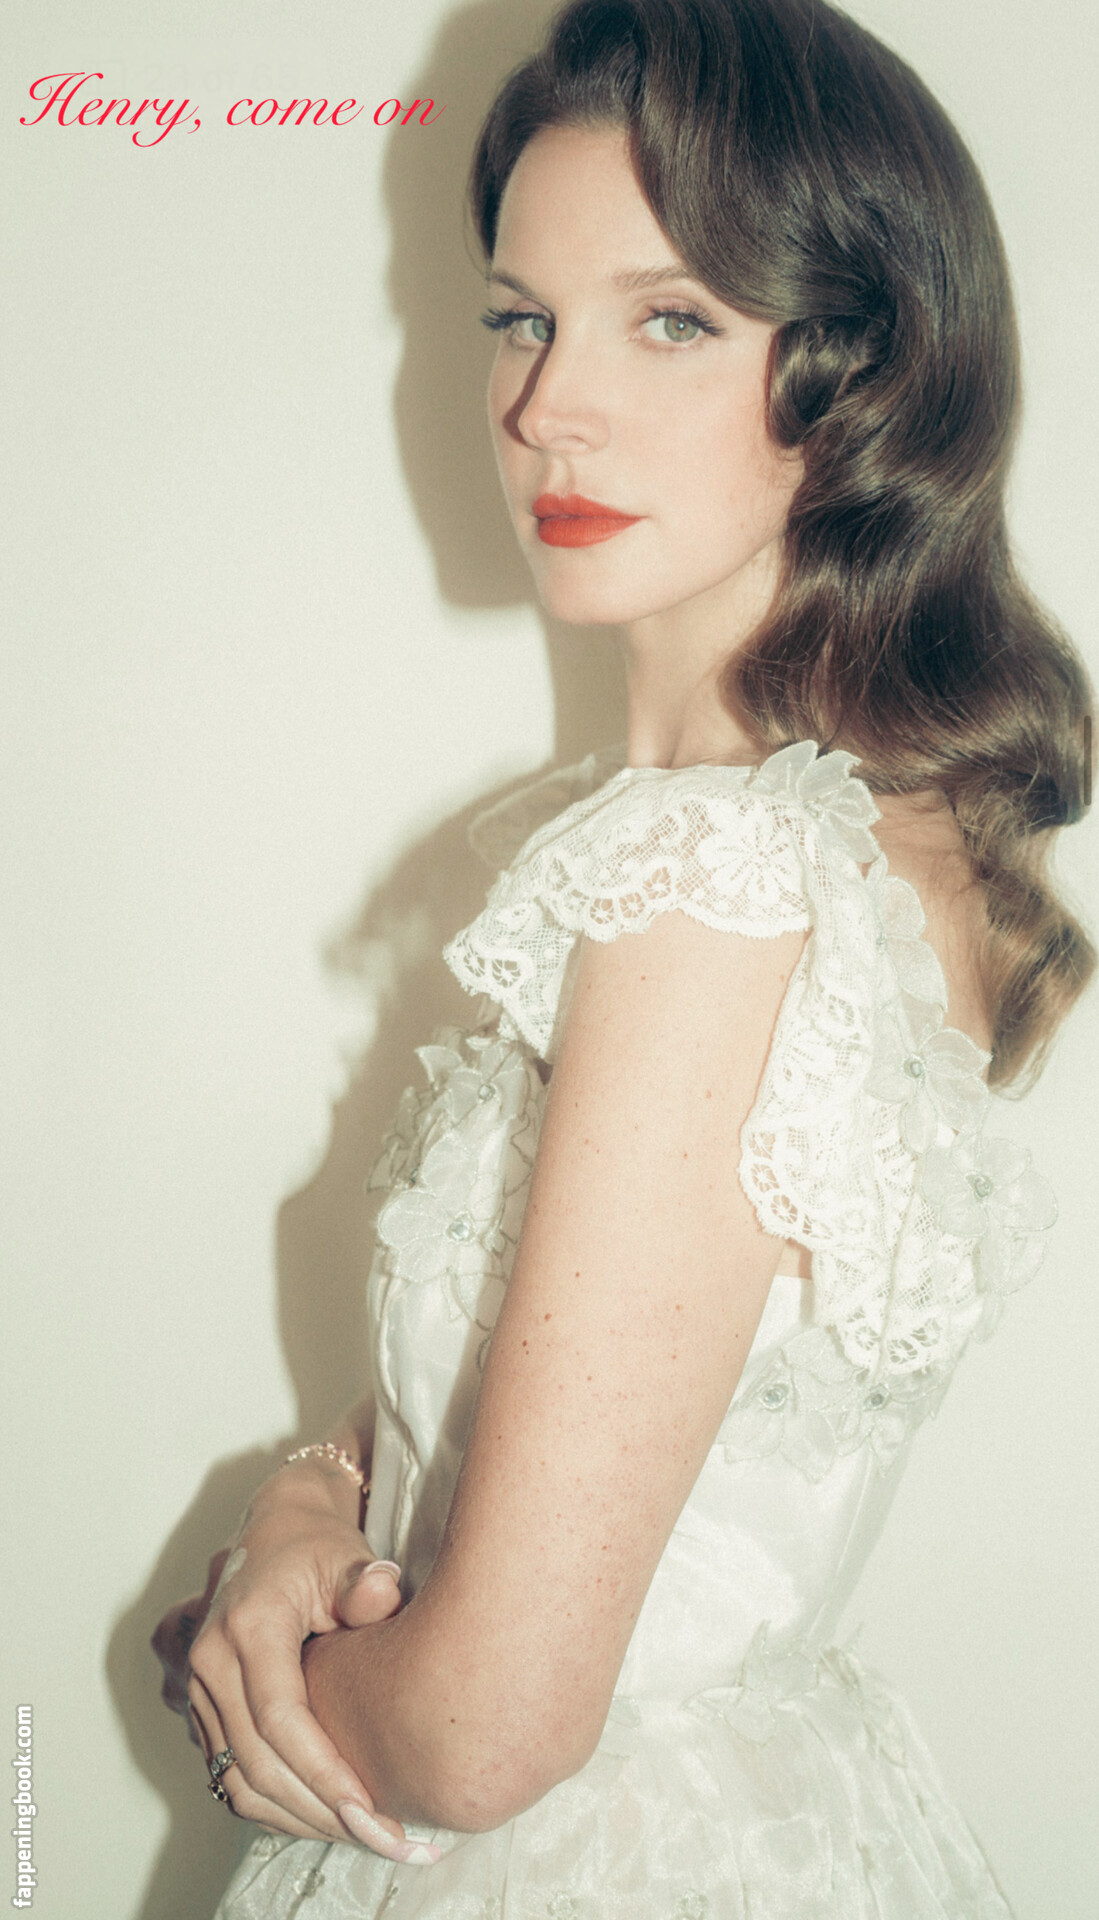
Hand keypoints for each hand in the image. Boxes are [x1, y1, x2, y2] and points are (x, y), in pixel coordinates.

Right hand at [163, 1478, 434, 1861]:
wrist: (276, 1528)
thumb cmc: (318, 1547)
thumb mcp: (349, 1556)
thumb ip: (367, 1584)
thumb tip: (380, 1593)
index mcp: (248, 1624)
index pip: (281, 1719)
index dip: (324, 1772)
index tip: (371, 1808)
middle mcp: (211, 1659)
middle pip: (257, 1762)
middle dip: (319, 1810)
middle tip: (381, 1836)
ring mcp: (198, 1686)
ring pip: (237, 1780)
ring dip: (297, 1818)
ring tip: (360, 1835)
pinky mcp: (200, 1708)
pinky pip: (228, 1775)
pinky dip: (274, 1806)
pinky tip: (323, 1816)